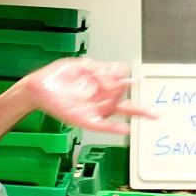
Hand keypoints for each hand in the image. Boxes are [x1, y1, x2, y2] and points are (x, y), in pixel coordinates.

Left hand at [18, 58, 154, 134]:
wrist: (39, 88)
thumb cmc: (58, 76)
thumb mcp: (79, 65)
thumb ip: (98, 69)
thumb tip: (115, 76)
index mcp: (101, 83)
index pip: (123, 81)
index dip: (126, 78)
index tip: (126, 74)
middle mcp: (101, 97)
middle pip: (126, 103)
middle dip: (142, 108)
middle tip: (156, 112)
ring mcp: (95, 109)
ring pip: (118, 113)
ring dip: (132, 112)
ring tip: (148, 113)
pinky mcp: (85, 119)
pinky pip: (103, 125)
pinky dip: (115, 128)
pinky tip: (126, 129)